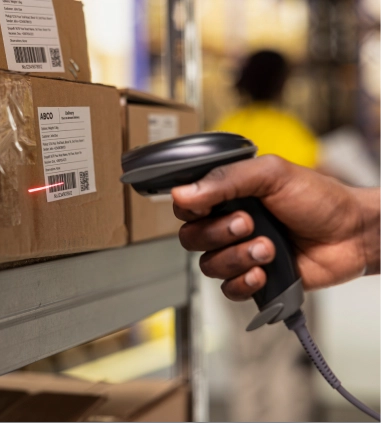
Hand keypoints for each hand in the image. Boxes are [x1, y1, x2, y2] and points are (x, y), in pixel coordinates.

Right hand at [172, 155, 380, 300]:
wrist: (352, 234)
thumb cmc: (318, 198)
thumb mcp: (272, 175)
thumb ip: (226, 179)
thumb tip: (181, 193)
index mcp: (228, 195)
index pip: (186, 206)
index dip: (190, 210)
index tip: (206, 207)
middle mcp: (228, 224)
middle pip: (191, 238)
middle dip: (218, 234)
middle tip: (248, 223)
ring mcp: (239, 252)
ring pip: (208, 265)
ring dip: (237, 258)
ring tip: (268, 248)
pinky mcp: (253, 278)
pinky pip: (228, 290)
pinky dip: (243, 283)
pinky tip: (262, 273)